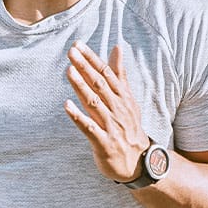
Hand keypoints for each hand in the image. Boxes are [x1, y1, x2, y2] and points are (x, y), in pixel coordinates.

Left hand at [64, 41, 150, 182]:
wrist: (140, 162)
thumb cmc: (128, 126)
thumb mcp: (127, 99)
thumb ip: (119, 74)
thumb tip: (117, 48)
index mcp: (123, 97)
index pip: (106, 73)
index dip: (92, 59)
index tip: (78, 45)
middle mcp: (118, 108)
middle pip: (99, 84)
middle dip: (85, 67)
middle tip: (71, 52)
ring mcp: (111, 126)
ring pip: (94, 103)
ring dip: (81, 87)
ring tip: (69, 71)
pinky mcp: (104, 142)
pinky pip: (89, 128)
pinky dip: (78, 116)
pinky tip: (67, 106)